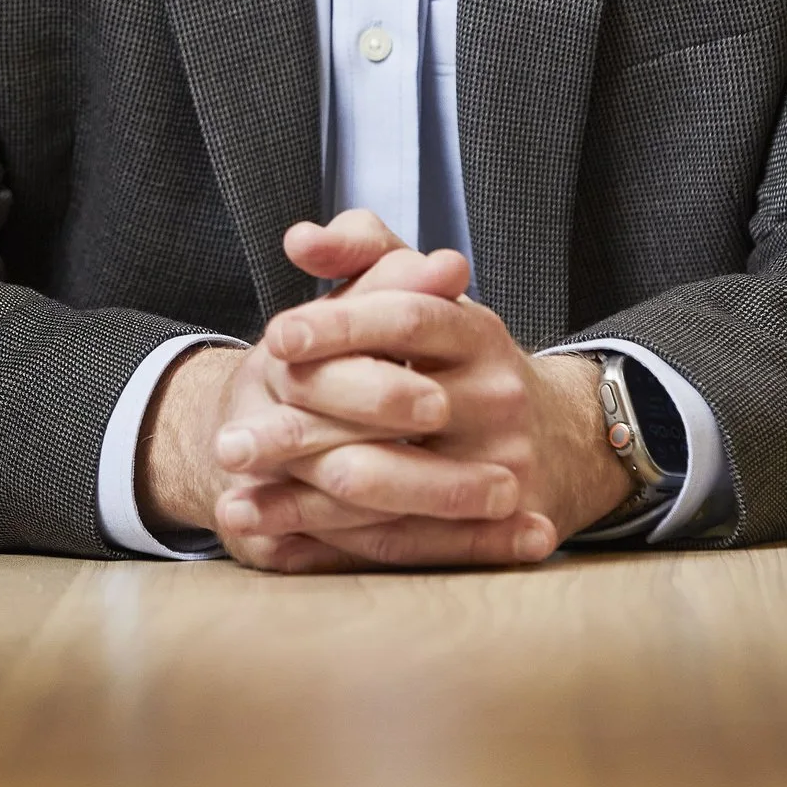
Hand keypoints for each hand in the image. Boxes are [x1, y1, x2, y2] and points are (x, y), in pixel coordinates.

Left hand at [139, 211, 631, 571]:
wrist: (558, 439)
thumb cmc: (463, 361)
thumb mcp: (428, 298)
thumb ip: (364, 254)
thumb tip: (299, 239)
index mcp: (477, 332)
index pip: (406, 318)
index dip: (339, 324)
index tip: (274, 338)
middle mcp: (497, 396)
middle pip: (396, 405)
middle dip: (303, 427)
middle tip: (228, 443)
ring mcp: (504, 465)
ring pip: (395, 486)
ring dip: (304, 502)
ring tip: (234, 505)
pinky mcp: (498, 529)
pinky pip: (404, 543)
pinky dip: (333, 546)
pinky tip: (273, 544)